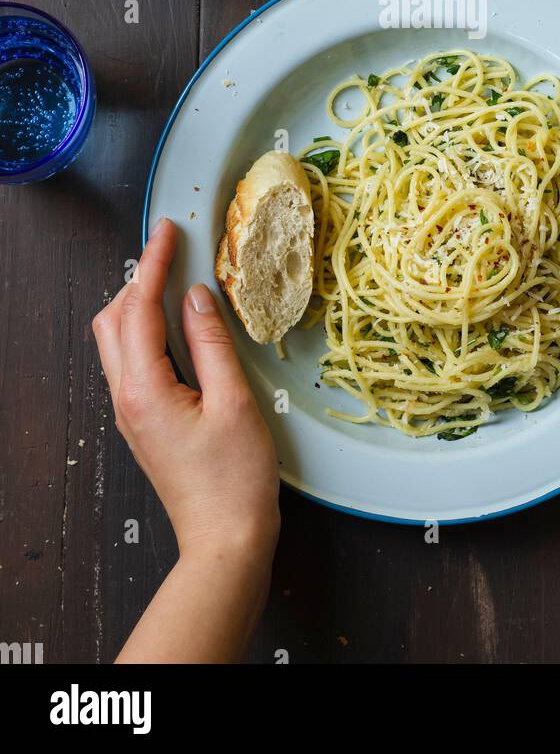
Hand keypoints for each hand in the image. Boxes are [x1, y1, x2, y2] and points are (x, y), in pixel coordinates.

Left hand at [93, 218, 280, 661]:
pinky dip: (144, 331)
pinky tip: (173, 325)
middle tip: (169, 250)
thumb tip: (197, 297)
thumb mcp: (234, 400)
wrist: (225, 540)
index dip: (154, 264)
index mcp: (145, 389)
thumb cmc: (235, 479)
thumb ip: (212, 341)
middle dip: (137, 279)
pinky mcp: (144, 423)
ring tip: (170, 278)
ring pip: (116, 342)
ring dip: (137, 304)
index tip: (168, 231)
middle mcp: (127, 399)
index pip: (139, 308)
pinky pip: (131, 363)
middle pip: (113, 321)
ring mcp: (131, 414)